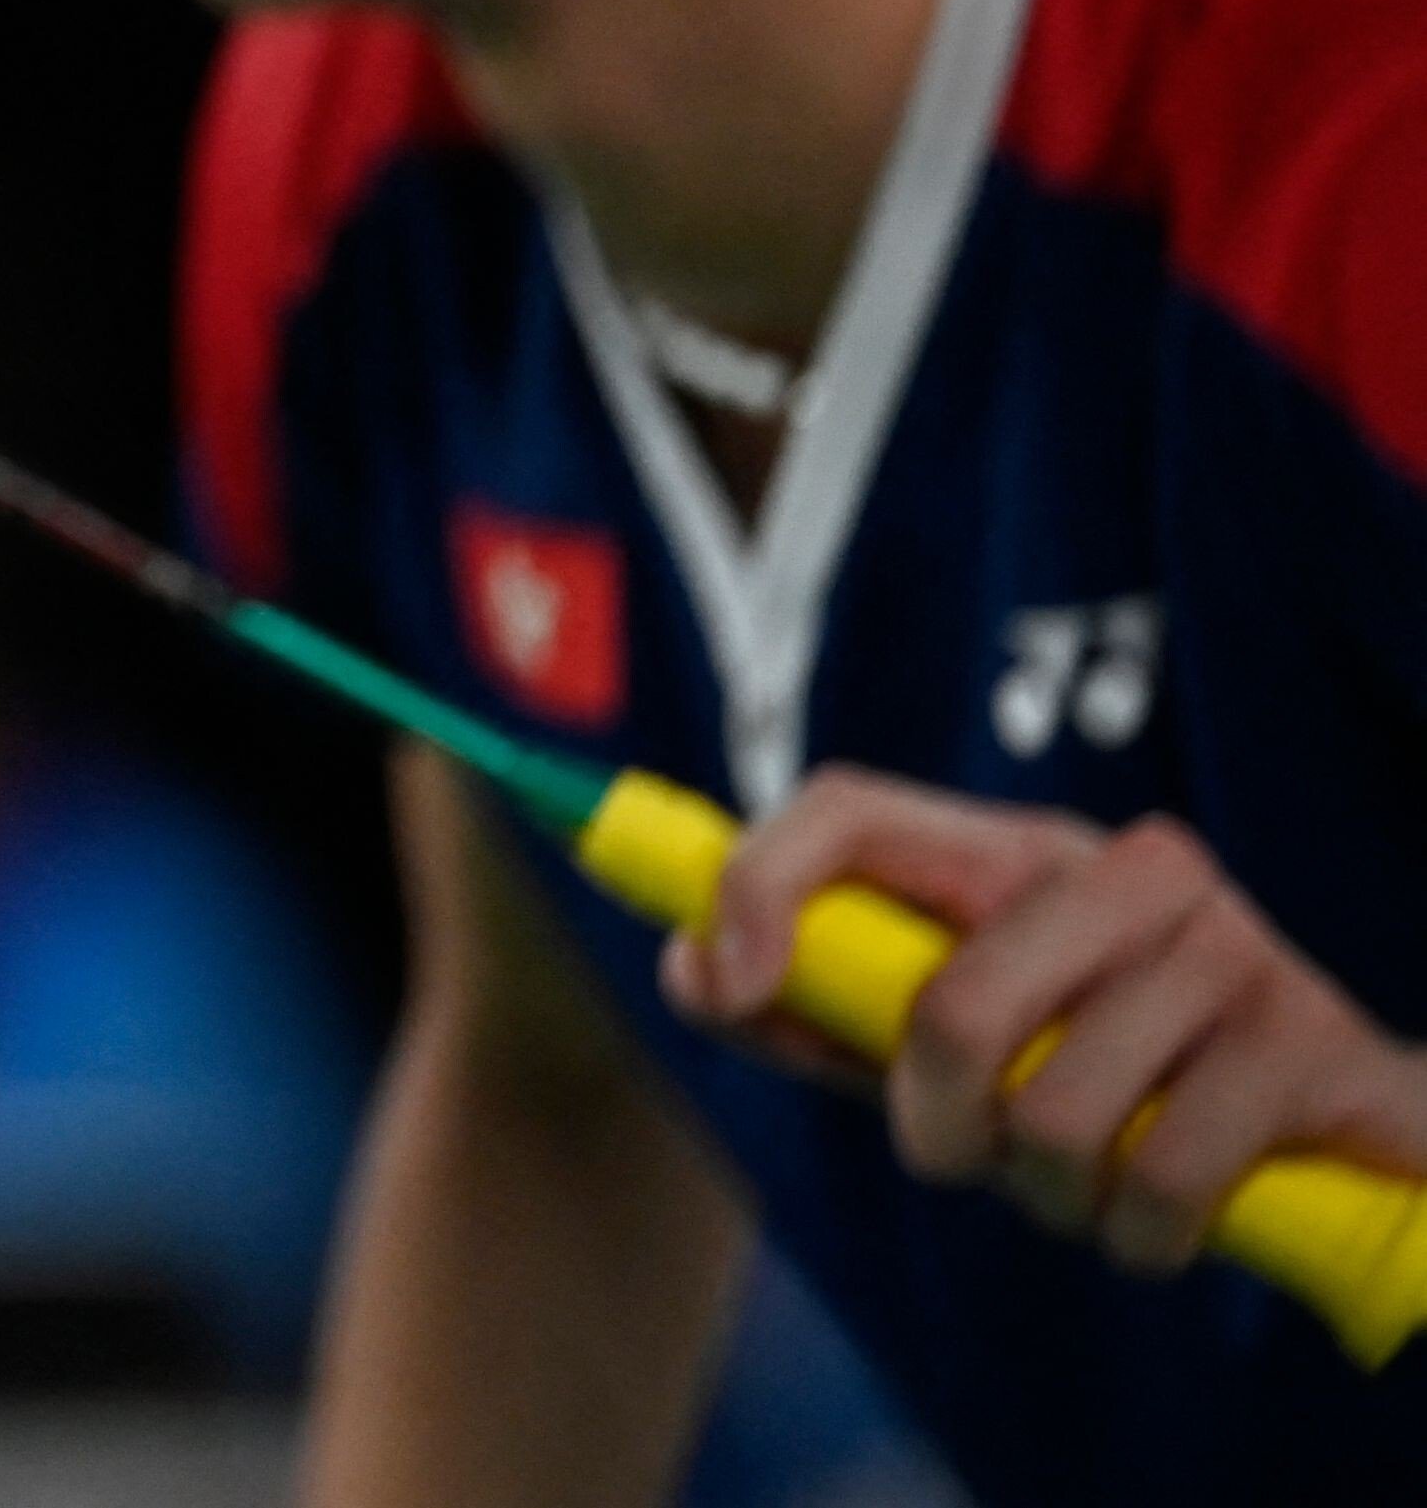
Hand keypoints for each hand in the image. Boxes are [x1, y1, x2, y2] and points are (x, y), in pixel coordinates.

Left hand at [662, 763, 1426, 1274]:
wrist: (1348, 1132)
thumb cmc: (1120, 1081)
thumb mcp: (960, 1044)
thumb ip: (828, 1009)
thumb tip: (692, 968)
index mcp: (1019, 854)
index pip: (849, 807)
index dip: (758, 883)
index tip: (726, 987)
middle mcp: (1122, 871)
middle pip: (947, 1009)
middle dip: (934, 1133)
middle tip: (974, 1160)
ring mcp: (1223, 945)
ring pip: (1052, 1114)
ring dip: (1049, 1198)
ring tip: (1088, 1186)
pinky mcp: (1306, 1044)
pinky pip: (1161, 1178)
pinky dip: (1139, 1234)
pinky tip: (1159, 1217)